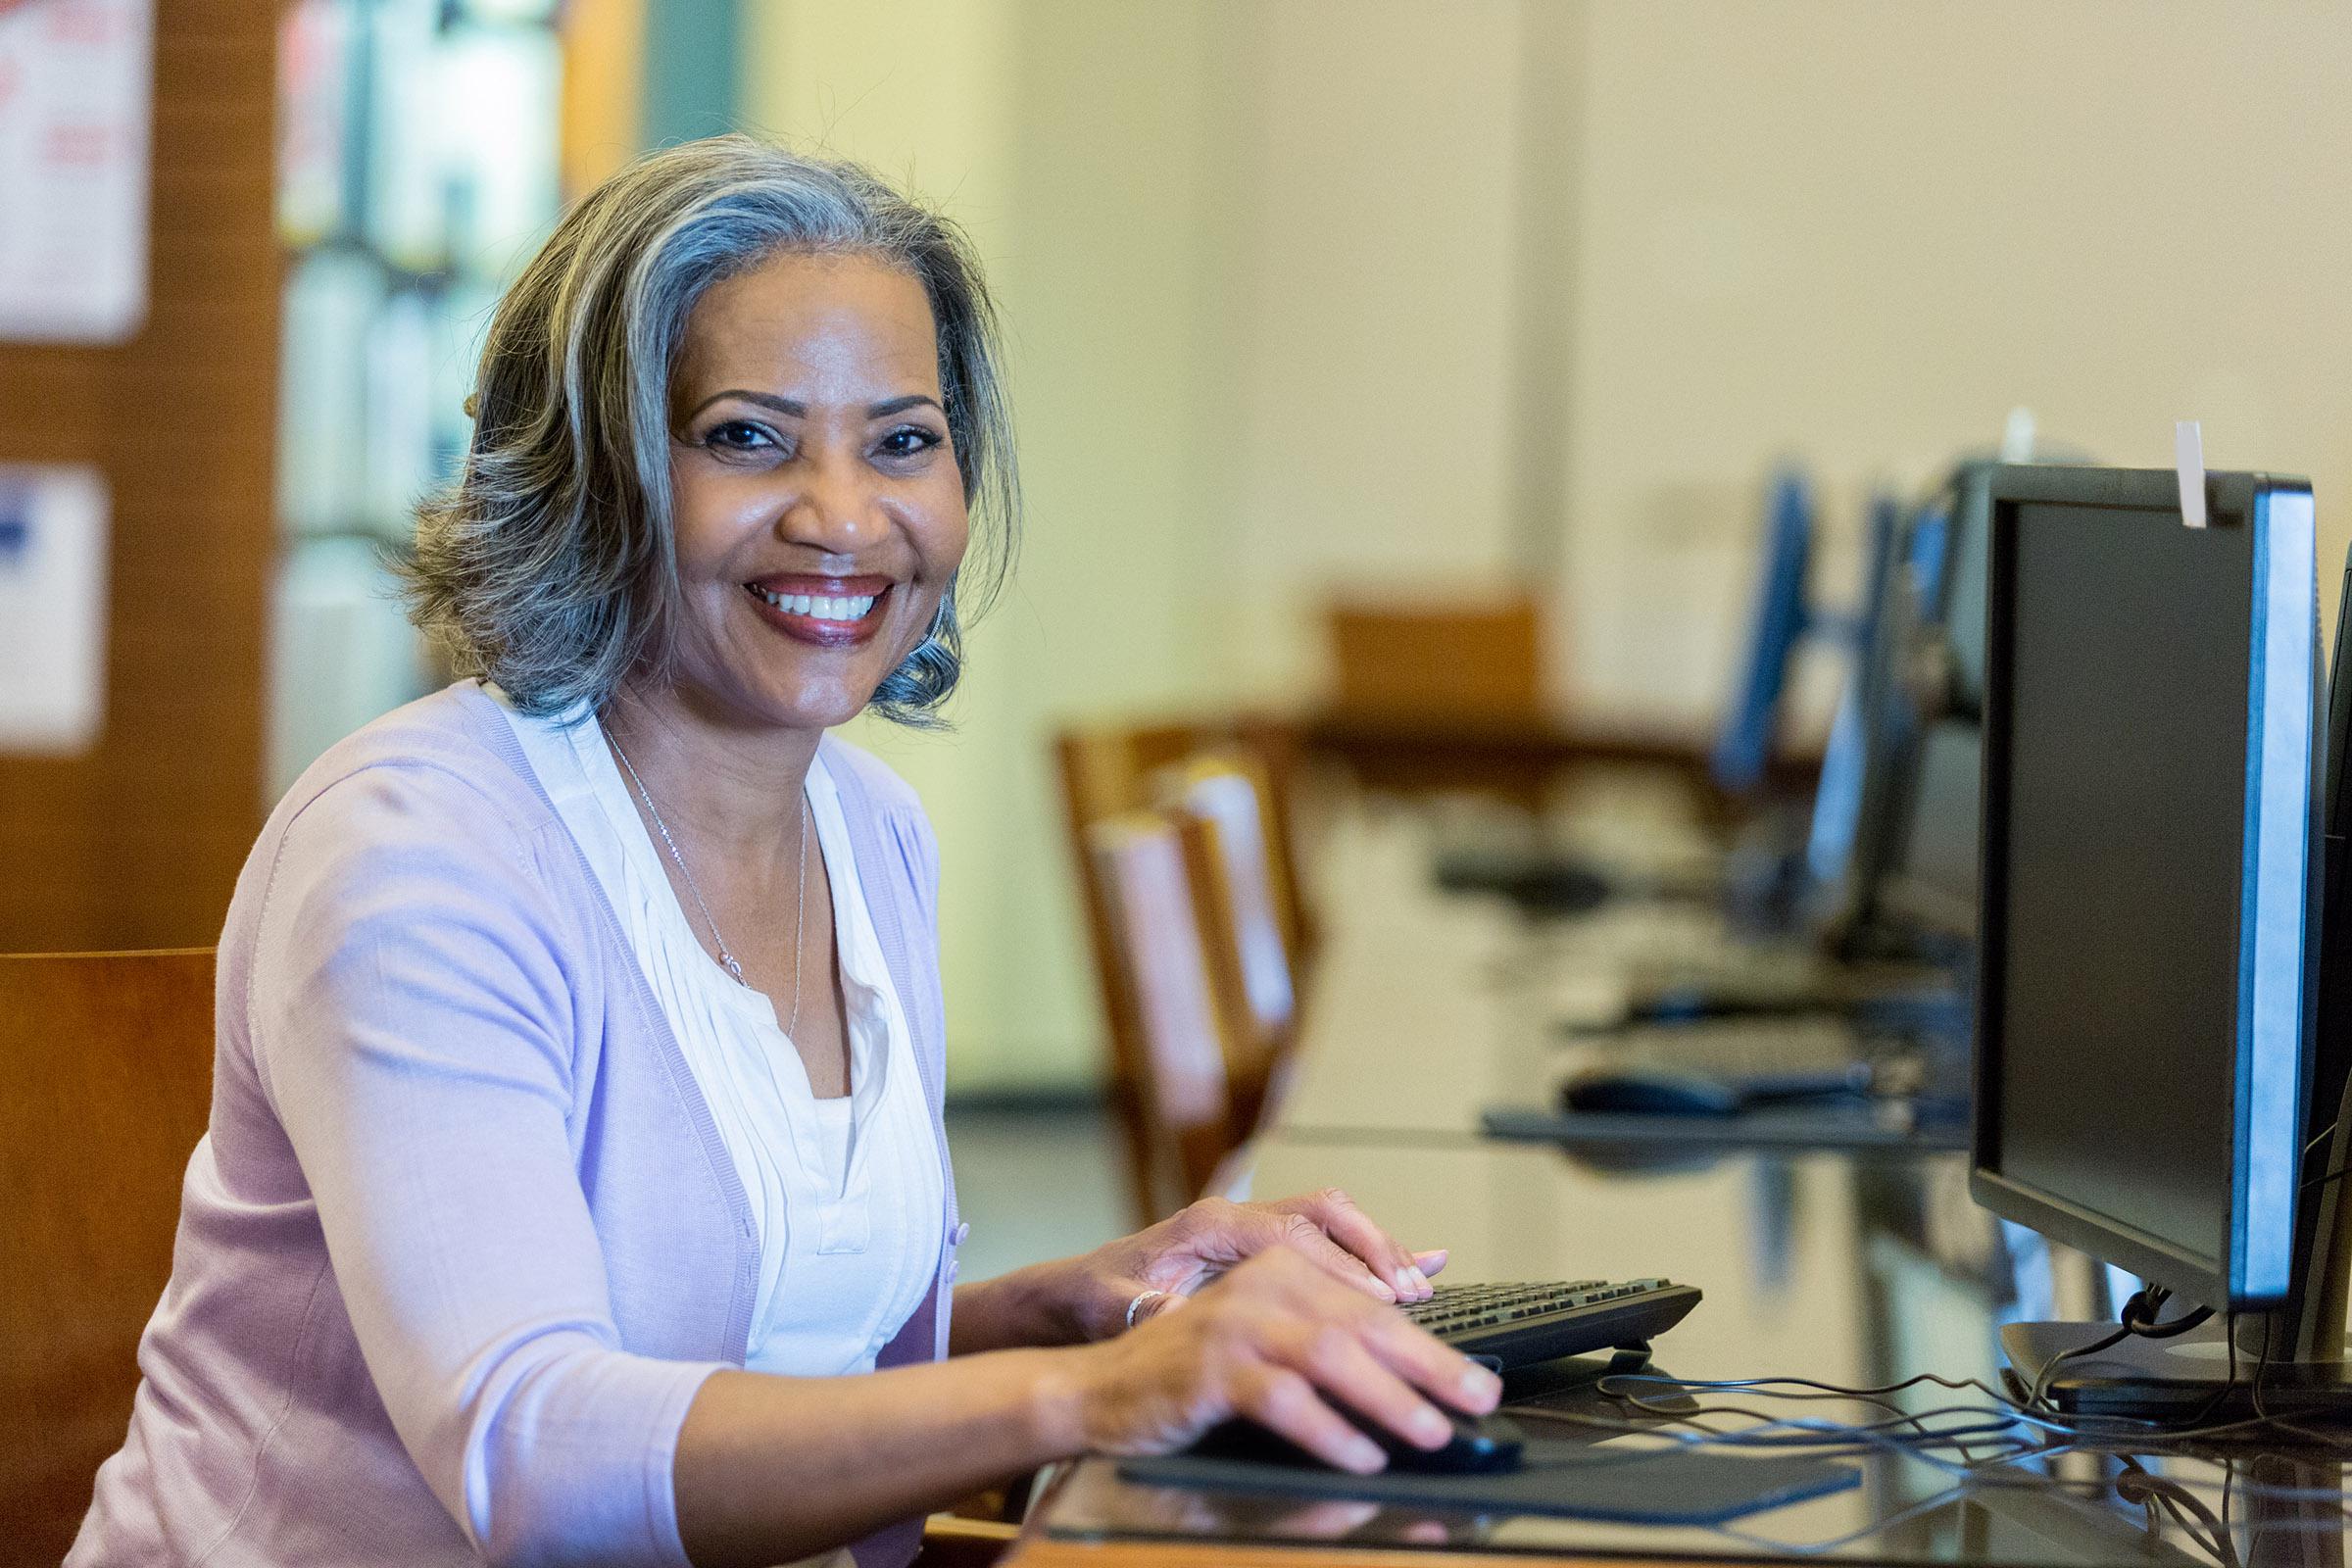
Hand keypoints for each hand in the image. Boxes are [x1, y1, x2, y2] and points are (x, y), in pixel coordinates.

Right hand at [1059, 1246, 1500, 1471]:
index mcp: (1281, 1272)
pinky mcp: (1208, 1368)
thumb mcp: (1265, 1349)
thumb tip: (1411, 1376)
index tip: (1477, 1377)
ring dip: (1388, 1398)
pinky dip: (1329, 1431)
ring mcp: (1232, 1324)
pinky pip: (1283, 1398)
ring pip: (1329, 1354)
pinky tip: (1361, 1457)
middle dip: (1429, 1365)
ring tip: (1431, 1432)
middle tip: (1477, 1400)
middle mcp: (1259, 1287)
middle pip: (1362, 1322)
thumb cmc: (1192, 1376)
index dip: (1429, 1341)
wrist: (1099, 1390)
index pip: (1371, 1304)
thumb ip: (1328, 1347)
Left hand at [1067, 1190, 1445, 1341]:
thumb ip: (1147, 1309)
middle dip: (1372, 1248)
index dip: (1338, 1267)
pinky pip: (1329, 1237)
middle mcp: (1236, 1216)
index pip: (1288, 1236)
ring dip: (1378, 1248)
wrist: (1079, 1291)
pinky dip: (1374, 1250)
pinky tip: (1422, 1263)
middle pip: (1322, 1214)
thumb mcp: (1115, 1309)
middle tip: (1411, 1290)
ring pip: (1333, 1219)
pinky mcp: (1262, 1246)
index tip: (1377, 1298)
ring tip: (1421, 1284)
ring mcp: (1252, 1228)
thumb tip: (1173, 1317)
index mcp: (1208, 1225)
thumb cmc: (1097, 1300)